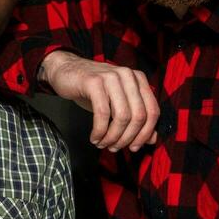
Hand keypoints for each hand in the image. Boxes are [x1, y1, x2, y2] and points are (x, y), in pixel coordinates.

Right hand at [41, 50, 158, 151]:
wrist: (66, 71)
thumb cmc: (93, 90)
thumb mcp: (117, 104)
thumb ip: (136, 119)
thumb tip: (152, 140)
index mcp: (139, 79)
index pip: (153, 111)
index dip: (145, 134)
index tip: (134, 148)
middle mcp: (128, 76)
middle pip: (138, 116)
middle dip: (127, 138)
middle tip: (115, 148)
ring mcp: (111, 77)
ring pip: (122, 116)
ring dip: (113, 137)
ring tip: (103, 144)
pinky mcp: (94, 82)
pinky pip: (102, 113)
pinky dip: (99, 131)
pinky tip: (95, 138)